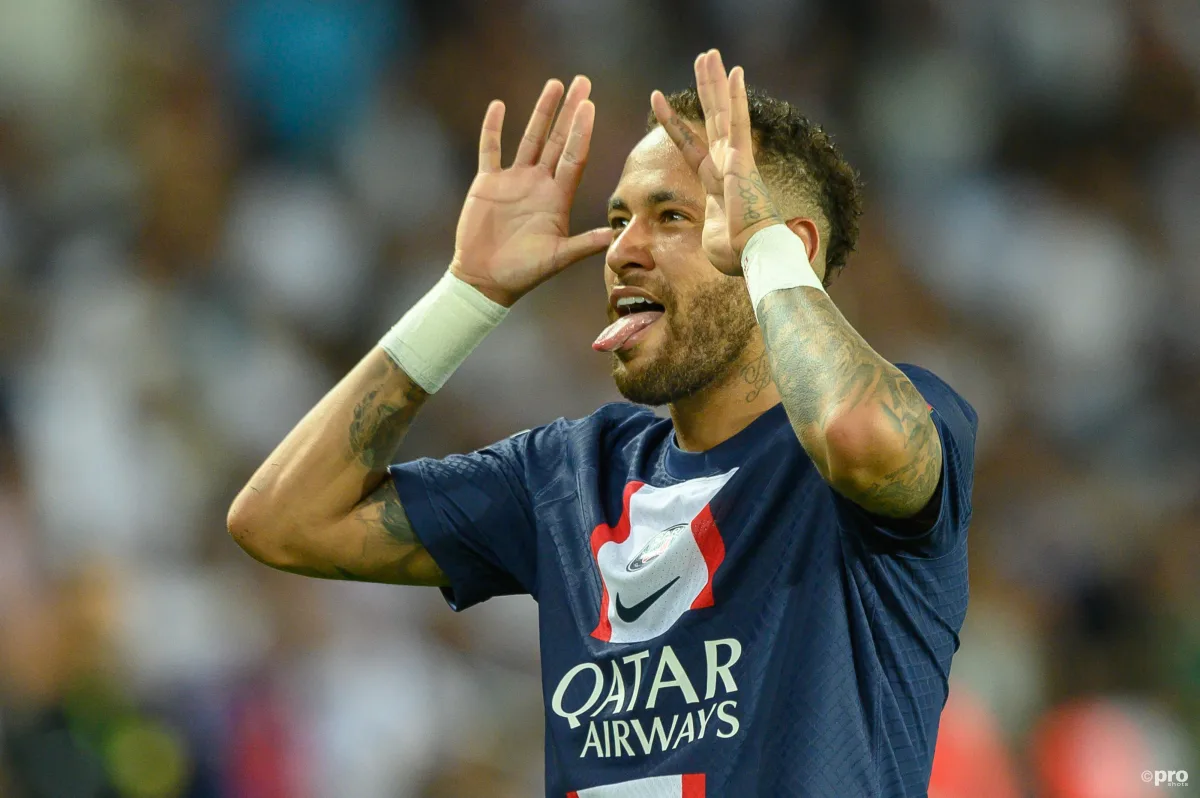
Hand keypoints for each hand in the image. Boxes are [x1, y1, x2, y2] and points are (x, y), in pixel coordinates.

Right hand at [450, 77, 612, 306]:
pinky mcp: (488, 183)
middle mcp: (539, 183)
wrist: (487, 280)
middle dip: (570, 111)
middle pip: (558, 139)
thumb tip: (615, 236)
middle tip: (583, 82)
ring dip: (541, 112)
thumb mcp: (558, 258)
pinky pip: (490, 149)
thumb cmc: (524, 272)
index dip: (582, 132)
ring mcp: (513, 180)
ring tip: (554, 84)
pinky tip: (499, 106)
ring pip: (529, 138)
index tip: (590, 106)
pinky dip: (493, 129)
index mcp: (557, 198)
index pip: (574, 157)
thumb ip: (585, 244)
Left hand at [652, 50, 783, 275]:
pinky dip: (735, 97)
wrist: (755, 255)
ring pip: (723, 112)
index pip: (692, 146)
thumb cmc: (737, 255)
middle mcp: (728, 165)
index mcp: (716, 182)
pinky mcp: (741, 159)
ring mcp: (736, 159)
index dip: (676, 124)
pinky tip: (733, 71)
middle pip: (713, 119)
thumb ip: (706, 230)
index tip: (659, 101)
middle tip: (702, 59)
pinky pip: (736, 122)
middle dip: (706, 89)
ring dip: (715, 83)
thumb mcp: (711, 240)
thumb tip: (708, 242)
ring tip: (708, 55)